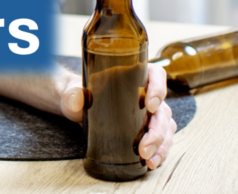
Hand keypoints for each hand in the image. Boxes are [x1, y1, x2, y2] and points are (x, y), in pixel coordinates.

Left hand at [60, 63, 175, 170]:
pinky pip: (162, 138)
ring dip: (161, 144)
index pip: (155, 74)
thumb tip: (76, 101)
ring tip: (150, 160)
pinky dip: (160, 151)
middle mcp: (145, 93)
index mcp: (131, 75)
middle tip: (144, 148)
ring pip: (165, 126)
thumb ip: (72, 95)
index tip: (150, 105)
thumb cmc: (78, 94)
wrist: (76, 107)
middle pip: (162, 109)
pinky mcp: (147, 128)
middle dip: (157, 131)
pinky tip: (152, 162)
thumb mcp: (72, 92)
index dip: (158, 88)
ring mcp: (148, 112)